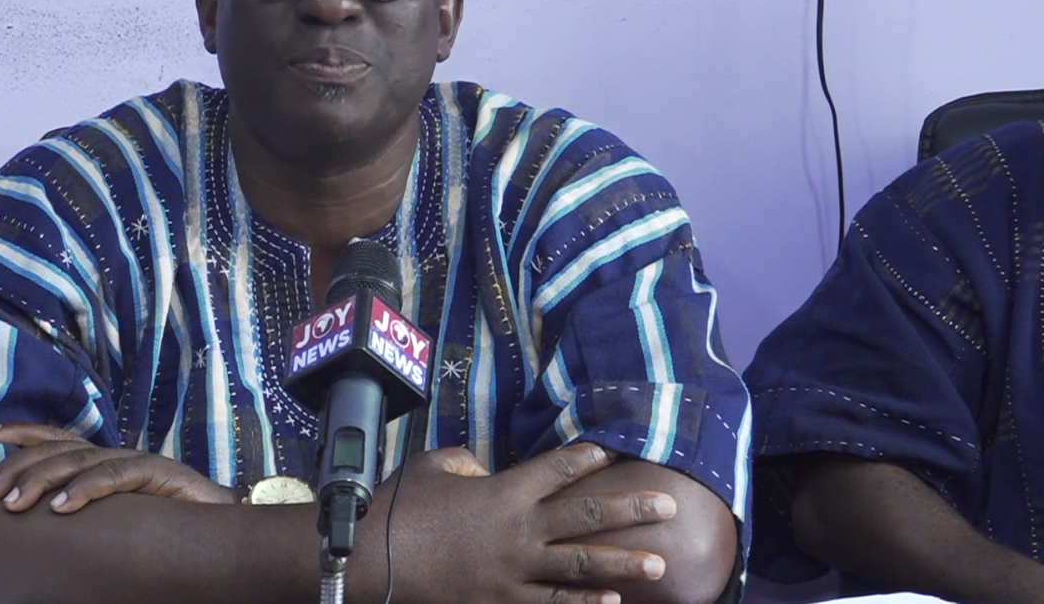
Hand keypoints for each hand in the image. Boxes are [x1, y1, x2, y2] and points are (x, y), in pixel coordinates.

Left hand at [0, 423, 235, 513]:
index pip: (55, 438)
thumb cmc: (168, 526)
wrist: (225, 524)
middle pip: (56, 449)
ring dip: (42, 480)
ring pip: (79, 459)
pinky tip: (62, 507)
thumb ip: (85, 511)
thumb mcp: (113, 518)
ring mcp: (136, 462)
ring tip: (14, 505)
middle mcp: (115, 455)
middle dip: (17, 468)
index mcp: (101, 462)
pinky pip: (117, 476)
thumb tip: (41, 520)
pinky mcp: (159, 474)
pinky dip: (87, 489)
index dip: (21, 433)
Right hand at [371, 443, 676, 603]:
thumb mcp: (431, 468)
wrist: (374, 564)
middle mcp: (518, 531)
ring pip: (581, 567)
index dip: (586, 458)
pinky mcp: (502, 602)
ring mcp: (514, 572)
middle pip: (586, 516)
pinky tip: (612, 602)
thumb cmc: (399, 511)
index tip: (610, 454)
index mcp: (501, 492)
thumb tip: (483, 469)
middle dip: (632, 510)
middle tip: (669, 505)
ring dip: (623, 564)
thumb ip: (464, 462)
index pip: (556, 469)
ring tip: (659, 564)